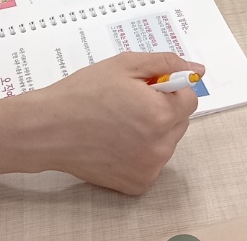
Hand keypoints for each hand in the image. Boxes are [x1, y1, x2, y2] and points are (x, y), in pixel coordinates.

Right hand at [19, 52, 201, 193]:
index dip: (168, 89)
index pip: (189, 99)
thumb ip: (165, 63)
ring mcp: (149, 169)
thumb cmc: (83, 93)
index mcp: (160, 114)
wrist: (48, 129)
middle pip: (180, 121)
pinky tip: (115, 141)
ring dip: (152, 130)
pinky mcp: (136, 184)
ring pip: (166, 142)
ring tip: (119, 122)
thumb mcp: (125, 65)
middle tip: (129, 102)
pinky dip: (140, 151)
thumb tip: (198, 69)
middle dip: (162, 109)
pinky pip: (151, 161)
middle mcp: (160, 146)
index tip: (146, 87)